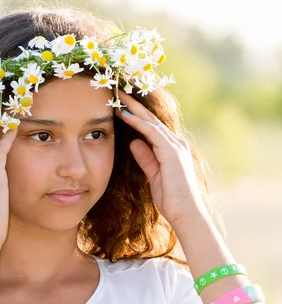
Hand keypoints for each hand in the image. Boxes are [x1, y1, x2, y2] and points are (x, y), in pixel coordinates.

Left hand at [115, 90, 206, 228]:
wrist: (186, 214)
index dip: (136, 114)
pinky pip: (152, 132)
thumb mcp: (153, 176)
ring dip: (133, 107)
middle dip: (134, 104)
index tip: (120, 104)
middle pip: (151, 119)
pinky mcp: (172, 152)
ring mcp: (175, 147)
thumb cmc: (172, 200)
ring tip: (118, 96)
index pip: (151, 127)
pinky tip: (125, 114)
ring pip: (151, 121)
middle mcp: (176, 144)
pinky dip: (138, 122)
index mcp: (172, 150)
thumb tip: (134, 142)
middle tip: (118, 90)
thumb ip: (145, 158)